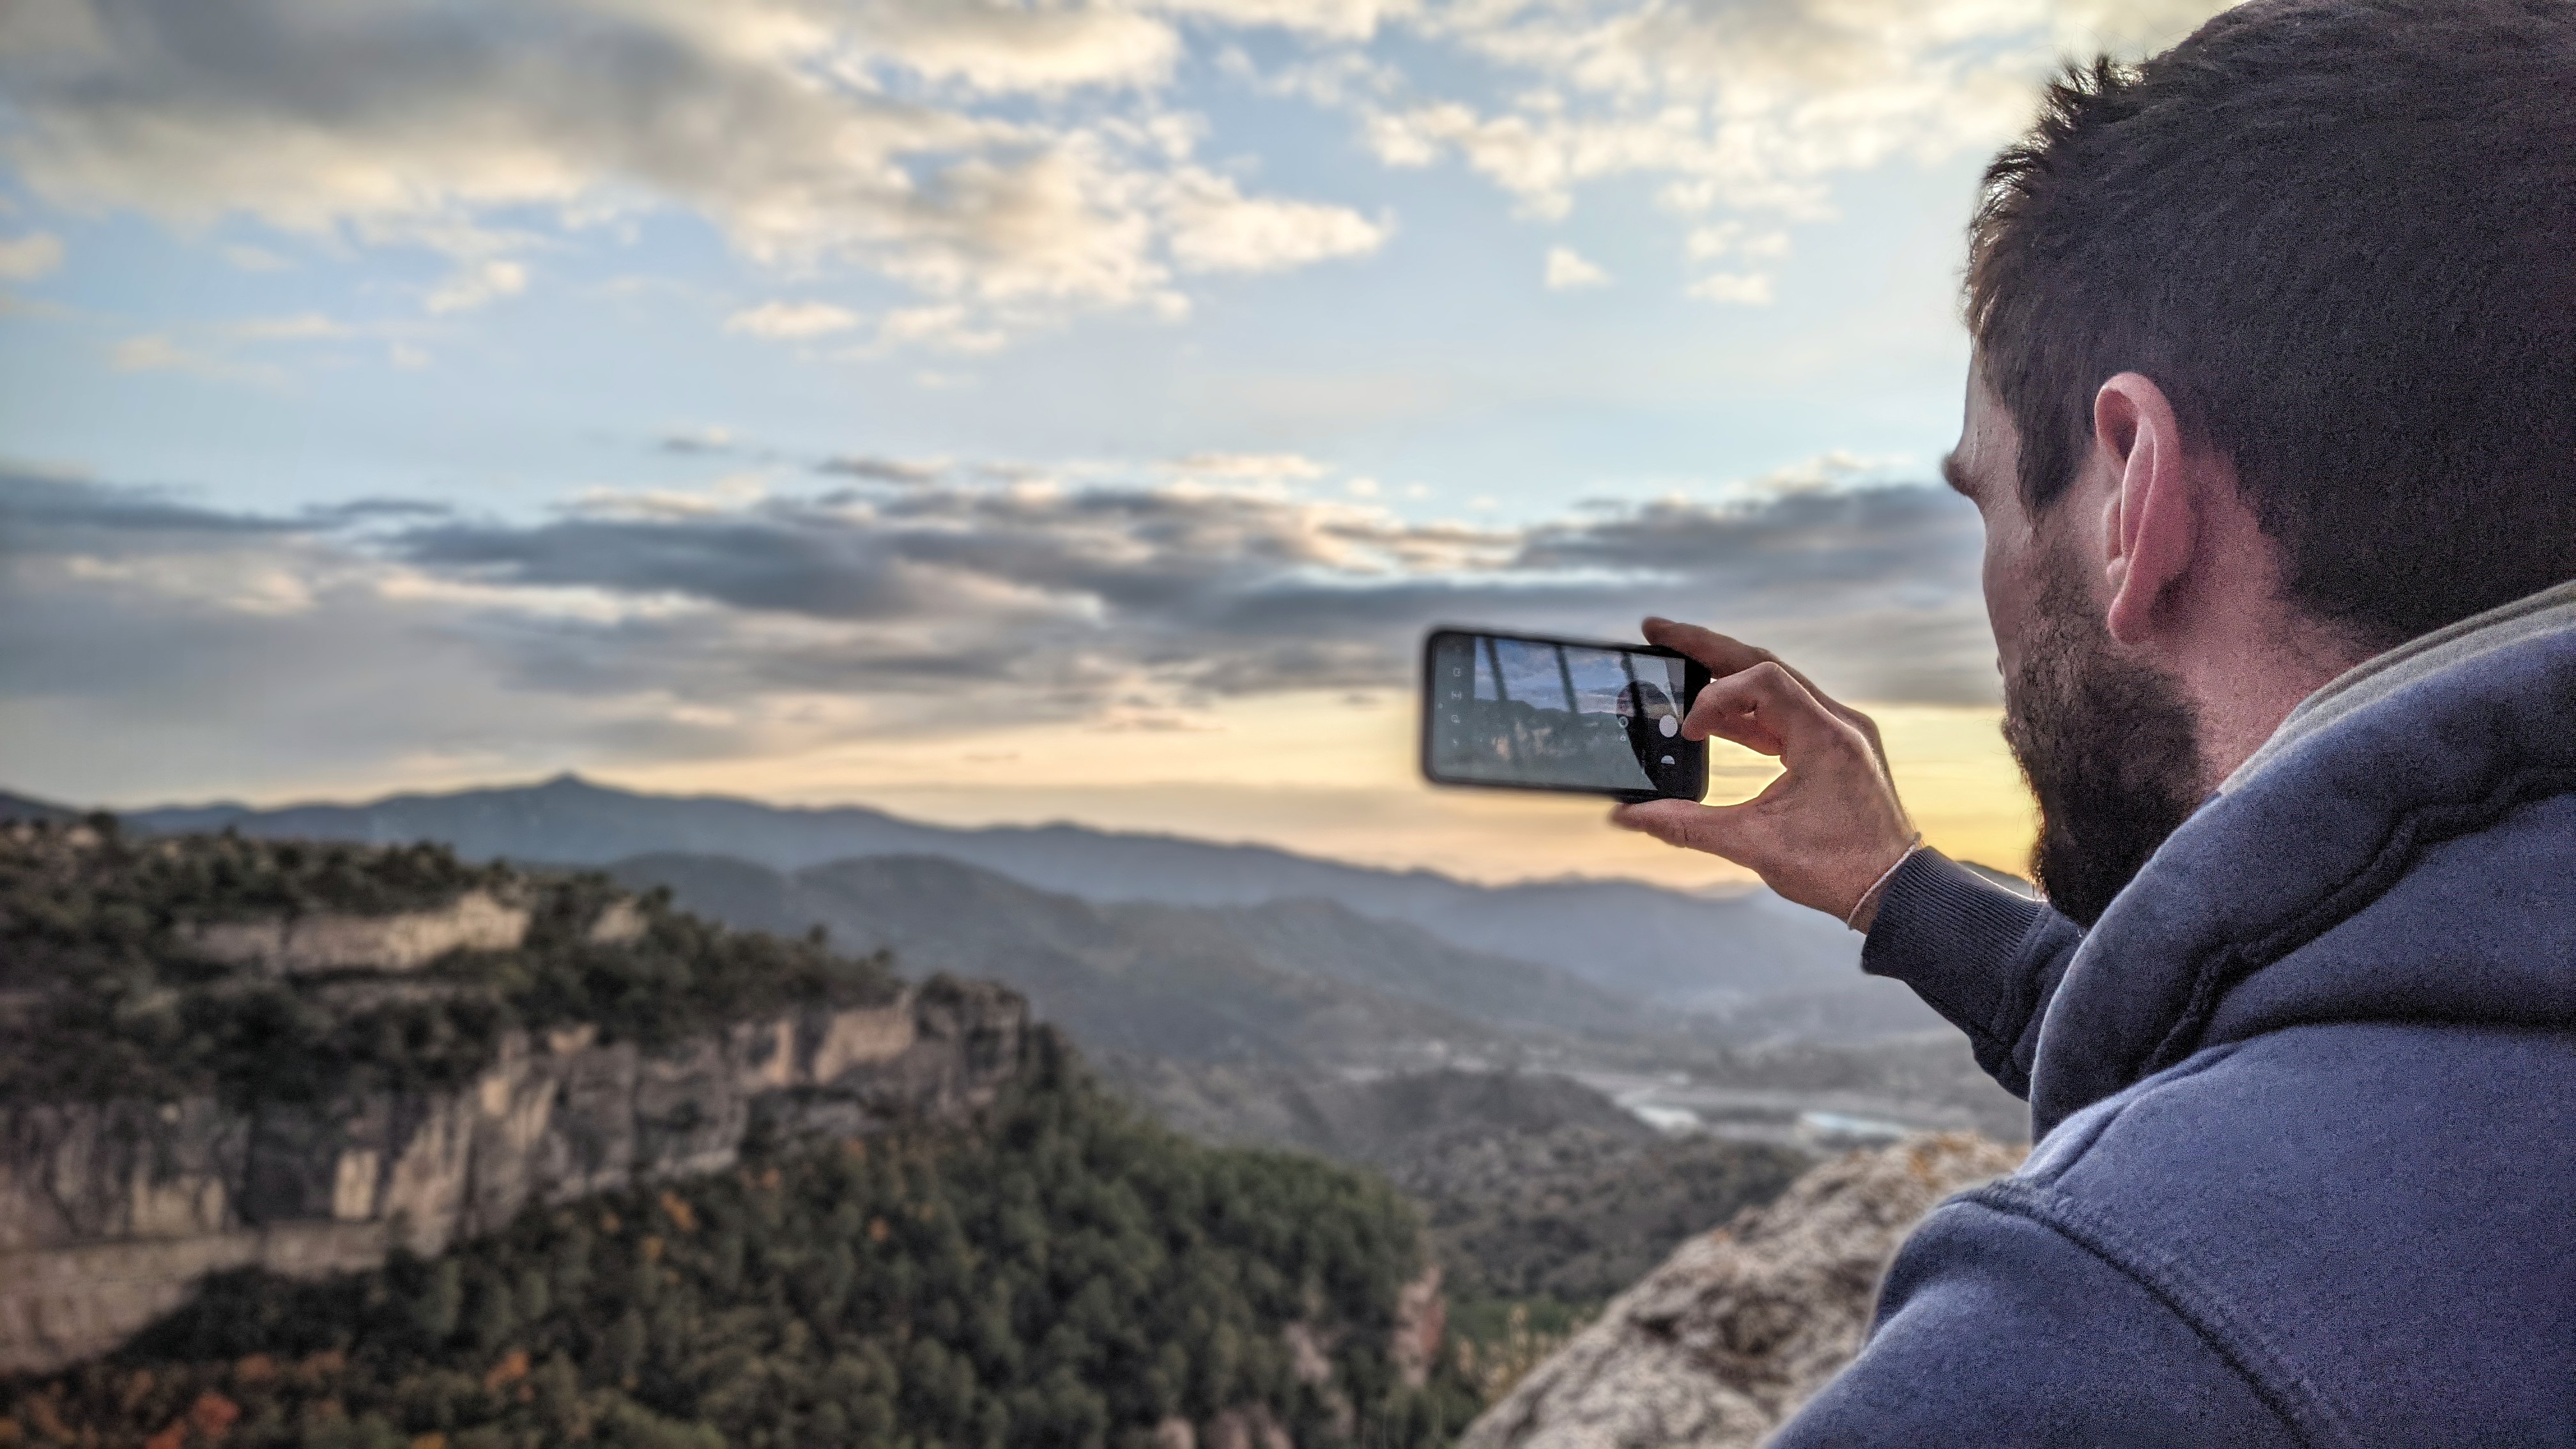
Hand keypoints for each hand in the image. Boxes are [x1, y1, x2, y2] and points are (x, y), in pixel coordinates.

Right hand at [1611, 618, 1918, 929]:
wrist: (1893, 890)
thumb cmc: (1838, 869)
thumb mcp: (1753, 845)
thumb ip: (1685, 825)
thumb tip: (1628, 816)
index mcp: (1826, 737)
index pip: (1762, 680)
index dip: (1714, 696)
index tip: (1688, 732)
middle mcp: (1839, 723)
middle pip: (1764, 665)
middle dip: (1707, 648)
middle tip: (1658, 631)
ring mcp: (1840, 732)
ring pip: (1776, 686)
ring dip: (1727, 683)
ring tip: (1679, 678)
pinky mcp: (1836, 747)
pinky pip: (1786, 713)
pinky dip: (1749, 713)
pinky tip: (1716, 722)